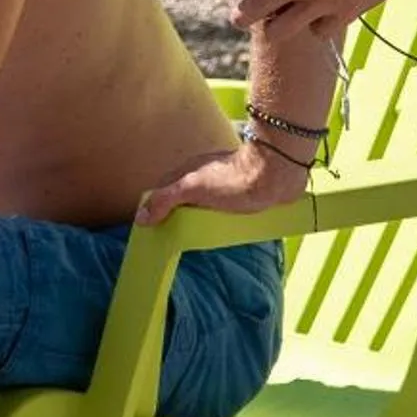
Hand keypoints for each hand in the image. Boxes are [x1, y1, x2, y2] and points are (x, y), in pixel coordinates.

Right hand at [135, 139, 307, 227]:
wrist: (275, 176)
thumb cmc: (234, 179)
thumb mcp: (192, 188)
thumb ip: (165, 200)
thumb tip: (142, 218)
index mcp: (188, 173)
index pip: (162, 193)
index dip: (154, 210)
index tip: (150, 231)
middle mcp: (203, 178)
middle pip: (183, 203)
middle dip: (177, 220)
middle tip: (172, 242)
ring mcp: (222, 189)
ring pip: (203, 210)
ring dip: (200, 225)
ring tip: (197, 243)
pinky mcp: (241, 199)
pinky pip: (225, 216)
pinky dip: (220, 226)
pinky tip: (220, 236)